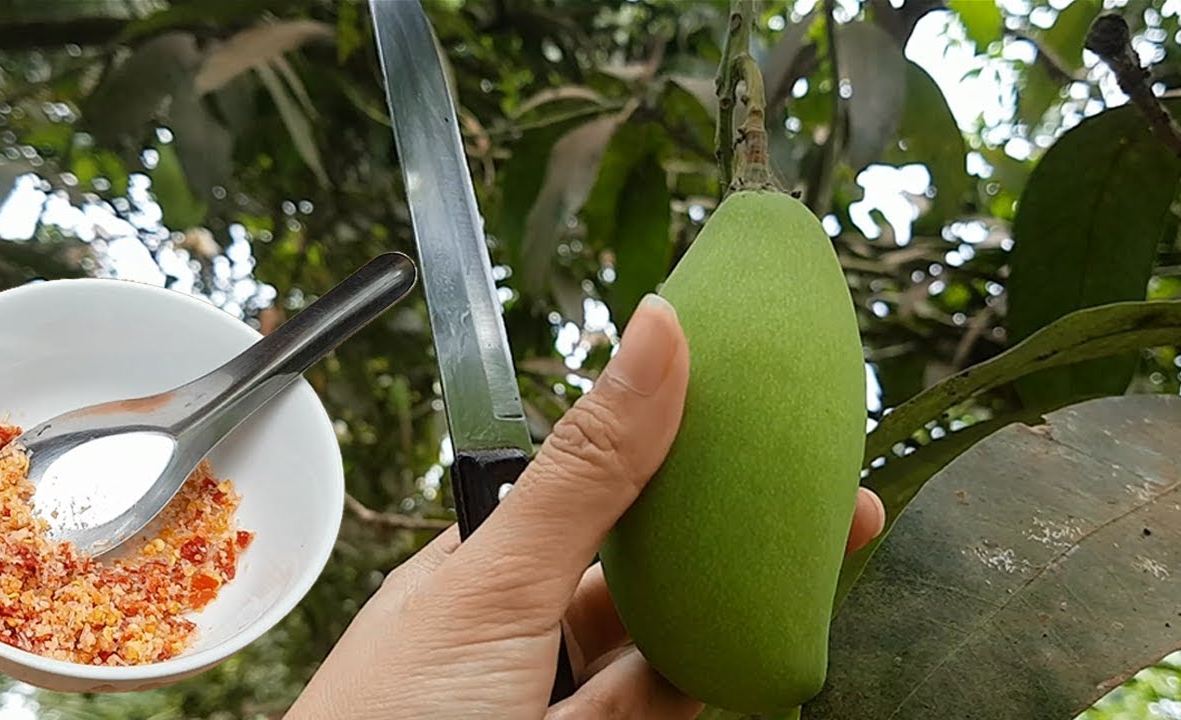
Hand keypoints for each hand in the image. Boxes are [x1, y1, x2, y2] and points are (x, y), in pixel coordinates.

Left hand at [285, 294, 885, 719]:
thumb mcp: (499, 580)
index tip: (751, 408)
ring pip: (674, 637)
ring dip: (745, 592)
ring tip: (836, 537)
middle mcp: (532, 627)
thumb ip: (587, 472)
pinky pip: (678, 701)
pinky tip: (781, 632)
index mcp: (491, 563)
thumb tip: (656, 331)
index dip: (675, 446)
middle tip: (826, 483)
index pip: (597, 487)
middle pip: (648, 563)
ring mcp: (565, 696)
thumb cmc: (397, 713)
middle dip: (731, 522)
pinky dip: (726, 669)